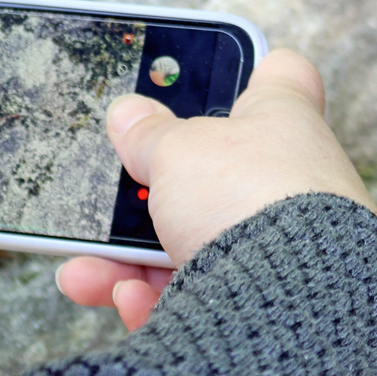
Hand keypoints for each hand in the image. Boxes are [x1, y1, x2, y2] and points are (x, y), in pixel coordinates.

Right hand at [57, 49, 375, 331]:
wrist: (292, 307)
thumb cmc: (250, 199)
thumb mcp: (179, 148)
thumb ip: (149, 132)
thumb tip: (129, 113)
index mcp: (283, 121)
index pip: (280, 76)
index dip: (247, 68)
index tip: (211, 70)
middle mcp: (289, 182)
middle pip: (211, 174)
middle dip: (152, 189)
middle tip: (114, 189)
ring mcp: (277, 246)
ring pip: (191, 246)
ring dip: (130, 260)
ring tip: (83, 271)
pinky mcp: (262, 303)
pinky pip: (198, 301)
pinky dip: (154, 302)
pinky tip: (128, 299)